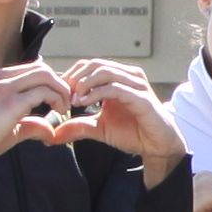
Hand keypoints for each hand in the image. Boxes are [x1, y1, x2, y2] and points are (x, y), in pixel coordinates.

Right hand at [0, 62, 69, 154]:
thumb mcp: (10, 127)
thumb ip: (31, 124)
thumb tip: (51, 131)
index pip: (32, 69)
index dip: (50, 82)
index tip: (58, 99)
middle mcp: (0, 77)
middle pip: (41, 68)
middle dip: (59, 83)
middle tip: (66, 103)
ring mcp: (5, 87)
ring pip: (44, 75)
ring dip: (60, 90)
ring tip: (63, 108)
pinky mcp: (11, 102)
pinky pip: (43, 92)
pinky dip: (56, 100)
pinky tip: (58, 113)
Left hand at [61, 59, 180, 169]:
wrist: (157, 147)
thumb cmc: (134, 133)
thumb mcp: (99, 128)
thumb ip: (78, 126)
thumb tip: (54, 134)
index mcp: (118, 79)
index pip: (90, 65)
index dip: (72, 75)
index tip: (60, 93)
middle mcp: (128, 76)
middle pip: (95, 64)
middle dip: (76, 77)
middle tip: (65, 95)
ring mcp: (136, 85)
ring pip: (105, 71)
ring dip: (85, 83)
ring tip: (74, 99)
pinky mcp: (142, 98)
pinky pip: (116, 88)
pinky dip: (97, 93)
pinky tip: (84, 102)